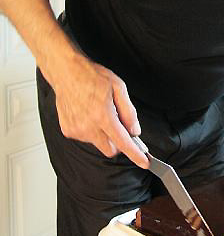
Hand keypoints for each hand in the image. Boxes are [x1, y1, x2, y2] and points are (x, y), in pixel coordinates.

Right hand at [50, 53, 148, 167]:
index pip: (123, 142)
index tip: (144, 162)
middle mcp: (88, 126)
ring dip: (103, 134)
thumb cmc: (92, 77)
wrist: (67, 72)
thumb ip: (129, 111)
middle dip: (117, 142)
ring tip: (98, 112)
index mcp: (103, 116)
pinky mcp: (68, 130)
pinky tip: (88, 114)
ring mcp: (76, 130)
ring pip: (97, 143)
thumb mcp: (118, 87)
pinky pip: (85, 137)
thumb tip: (135, 130)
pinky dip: (90, 130)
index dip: (135, 154)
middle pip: (110, 150)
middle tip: (118, 125)